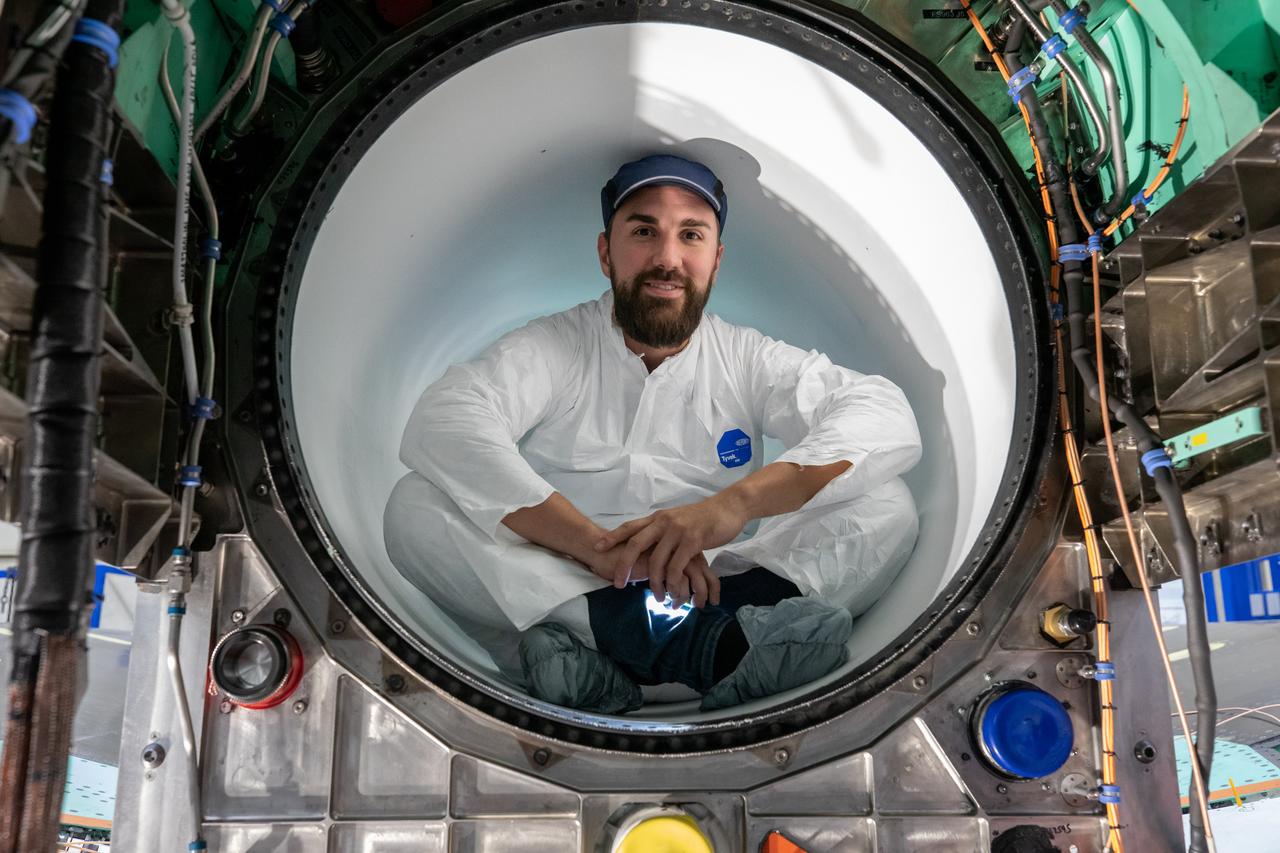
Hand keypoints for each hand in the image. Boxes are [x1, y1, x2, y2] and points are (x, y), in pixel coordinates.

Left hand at [593, 495, 747, 601]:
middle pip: (635, 544)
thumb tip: (648, 544)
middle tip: (617, 584)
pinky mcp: (692, 541)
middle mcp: (663, 522)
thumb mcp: (677, 520)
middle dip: (624, 566)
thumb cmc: (703, 518)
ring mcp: (678, 531)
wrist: (728, 508)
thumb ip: (662, 531)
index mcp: (658, 518)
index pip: (630, 527)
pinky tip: (673, 591)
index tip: (596, 547)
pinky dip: (672, 582)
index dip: (612, 537)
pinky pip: (676, 566)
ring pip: (657, 561)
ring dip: (654, 583)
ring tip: (656, 597)